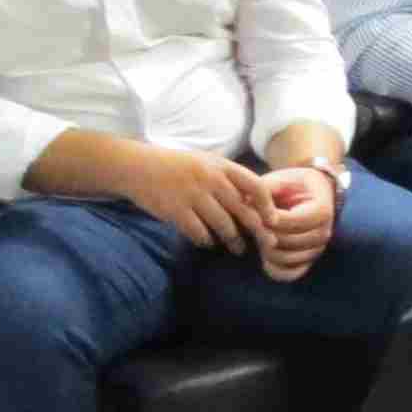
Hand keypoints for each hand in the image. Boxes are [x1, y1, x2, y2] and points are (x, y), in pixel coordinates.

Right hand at [119, 144, 274, 251]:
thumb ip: (229, 179)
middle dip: (259, 230)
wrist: (137, 167)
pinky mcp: (175, 211)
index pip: (256, 185)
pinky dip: (206, 241)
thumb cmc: (177, 166)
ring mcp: (192, 195)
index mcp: (221, 166)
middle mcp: (210, 179)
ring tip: (238, 248)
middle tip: (268, 243)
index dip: (268, 205)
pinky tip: (208, 243)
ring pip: (224, 225)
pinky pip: (199, 233)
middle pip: (243, 210)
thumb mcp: (206, 163)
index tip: (273, 221)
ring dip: (234, 240)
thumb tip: (256, 203)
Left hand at [252, 165, 340, 282]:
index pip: (289, 221)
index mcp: (322, 210)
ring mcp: (317, 249)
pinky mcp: (309, 261)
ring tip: (257, 233)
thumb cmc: (294, 185)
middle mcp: (324, 233)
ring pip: (282, 258)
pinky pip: (289, 274)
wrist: (314, 195)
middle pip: (283, 241)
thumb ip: (264, 190)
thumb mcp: (281, 179)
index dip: (266, 217)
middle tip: (249, 221)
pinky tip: (264, 255)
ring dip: (264, 247)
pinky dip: (273, 268)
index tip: (253, 209)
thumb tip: (246, 205)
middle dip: (261, 232)